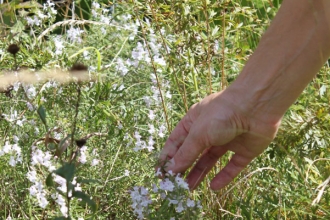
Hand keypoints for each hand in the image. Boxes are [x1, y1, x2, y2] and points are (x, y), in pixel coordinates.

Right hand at [159, 90, 280, 189]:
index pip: (177, 141)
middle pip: (193, 152)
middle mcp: (209, 131)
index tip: (160, 173)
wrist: (256, 106)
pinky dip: (224, 176)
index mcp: (194, 121)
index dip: (168, 156)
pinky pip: (232, 166)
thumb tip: (171, 169)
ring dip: (200, 173)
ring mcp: (227, 140)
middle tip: (175, 185)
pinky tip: (213, 187)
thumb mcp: (198, 134)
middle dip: (184, 167)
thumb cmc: (221, 114)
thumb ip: (185, 153)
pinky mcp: (244, 150)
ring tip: (189, 189)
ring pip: (210, 160)